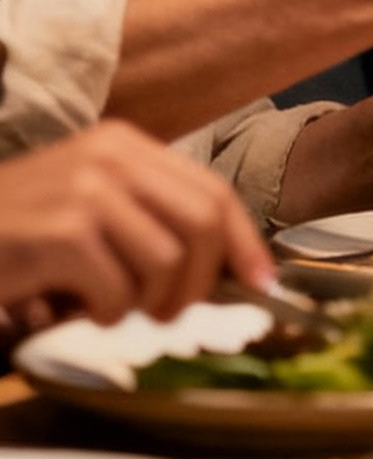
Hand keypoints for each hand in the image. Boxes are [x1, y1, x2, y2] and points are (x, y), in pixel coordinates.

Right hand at [0, 123, 272, 323]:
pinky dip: (108, 313)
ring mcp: (86, 191)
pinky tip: (79, 308)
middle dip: (201, 280)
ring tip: (115, 307)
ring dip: (149, 302)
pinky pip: (119, 289)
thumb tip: (224, 268)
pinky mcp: (61, 234)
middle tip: (172, 312)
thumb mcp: (90, 205)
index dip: (244, 241)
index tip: (262, 282)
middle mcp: (112, 157)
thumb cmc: (18, 233)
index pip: (212, 190)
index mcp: (127, 145)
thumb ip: (150, 220)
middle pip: (203, 223)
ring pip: (168, 260)